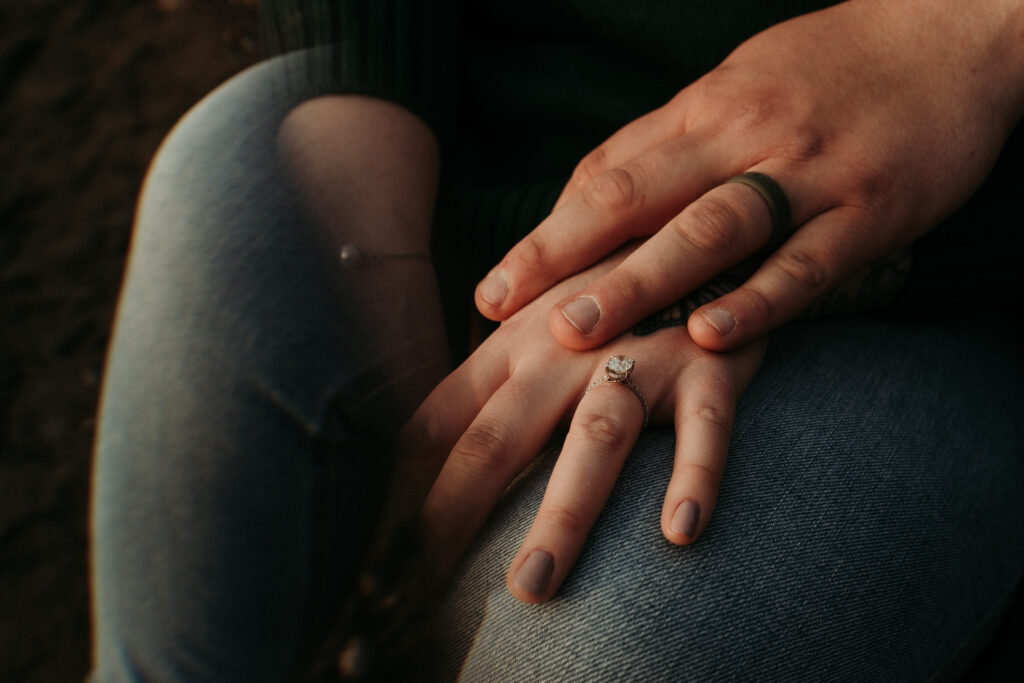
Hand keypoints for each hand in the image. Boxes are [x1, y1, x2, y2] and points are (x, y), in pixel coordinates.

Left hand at [384, 250, 764, 603]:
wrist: (699, 224)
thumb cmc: (611, 287)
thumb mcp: (538, 317)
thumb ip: (489, 370)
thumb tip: (420, 436)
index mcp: (509, 343)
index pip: (434, 427)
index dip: (396, 495)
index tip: (373, 559)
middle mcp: (562, 349)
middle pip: (493, 441)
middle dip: (448, 519)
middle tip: (415, 594)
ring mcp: (637, 355)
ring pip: (592, 439)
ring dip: (561, 515)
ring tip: (532, 588)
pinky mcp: (709, 365)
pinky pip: (704, 426)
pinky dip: (696, 474)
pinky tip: (680, 531)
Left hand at [473, 0, 1023, 351]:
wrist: (950, 32)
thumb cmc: (826, 68)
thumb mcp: (736, 87)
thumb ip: (667, 143)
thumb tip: (587, 193)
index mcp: (704, 111)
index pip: (606, 174)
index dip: (546, 234)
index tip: (495, 287)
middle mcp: (743, 136)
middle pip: (635, 197)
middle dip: (560, 255)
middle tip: (500, 308)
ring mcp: (807, 173)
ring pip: (709, 228)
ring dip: (639, 281)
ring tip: (578, 331)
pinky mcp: (870, 211)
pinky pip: (807, 262)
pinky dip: (758, 300)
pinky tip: (711, 336)